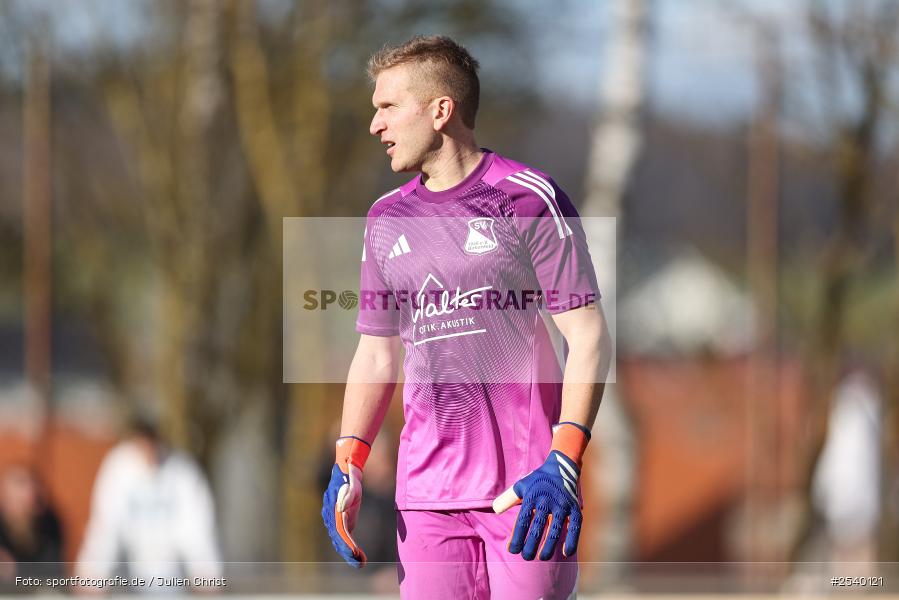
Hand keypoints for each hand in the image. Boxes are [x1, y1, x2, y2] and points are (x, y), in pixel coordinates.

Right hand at [321, 436, 370, 567]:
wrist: (345, 470)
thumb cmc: (350, 477)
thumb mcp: (352, 483)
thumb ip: (349, 494)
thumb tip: (342, 508)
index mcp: (333, 509)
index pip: (339, 530)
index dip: (346, 542)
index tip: (355, 552)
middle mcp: (330, 516)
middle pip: (338, 539)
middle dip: (348, 553)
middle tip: (359, 564)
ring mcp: (333, 519)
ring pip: (339, 540)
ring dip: (349, 553)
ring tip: (360, 564)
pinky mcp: (339, 520)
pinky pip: (342, 537)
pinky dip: (350, 547)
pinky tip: (358, 556)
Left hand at [493, 422, 589, 560]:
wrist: (562, 466)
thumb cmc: (538, 480)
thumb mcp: (521, 485)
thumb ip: (508, 498)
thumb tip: (495, 510)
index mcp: (532, 497)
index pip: (522, 521)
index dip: (517, 537)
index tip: (512, 550)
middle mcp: (547, 501)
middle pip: (538, 529)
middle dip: (531, 546)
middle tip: (526, 558)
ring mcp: (562, 505)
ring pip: (555, 530)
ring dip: (548, 547)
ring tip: (542, 558)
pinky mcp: (574, 508)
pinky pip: (575, 526)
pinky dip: (572, 540)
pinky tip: (566, 553)